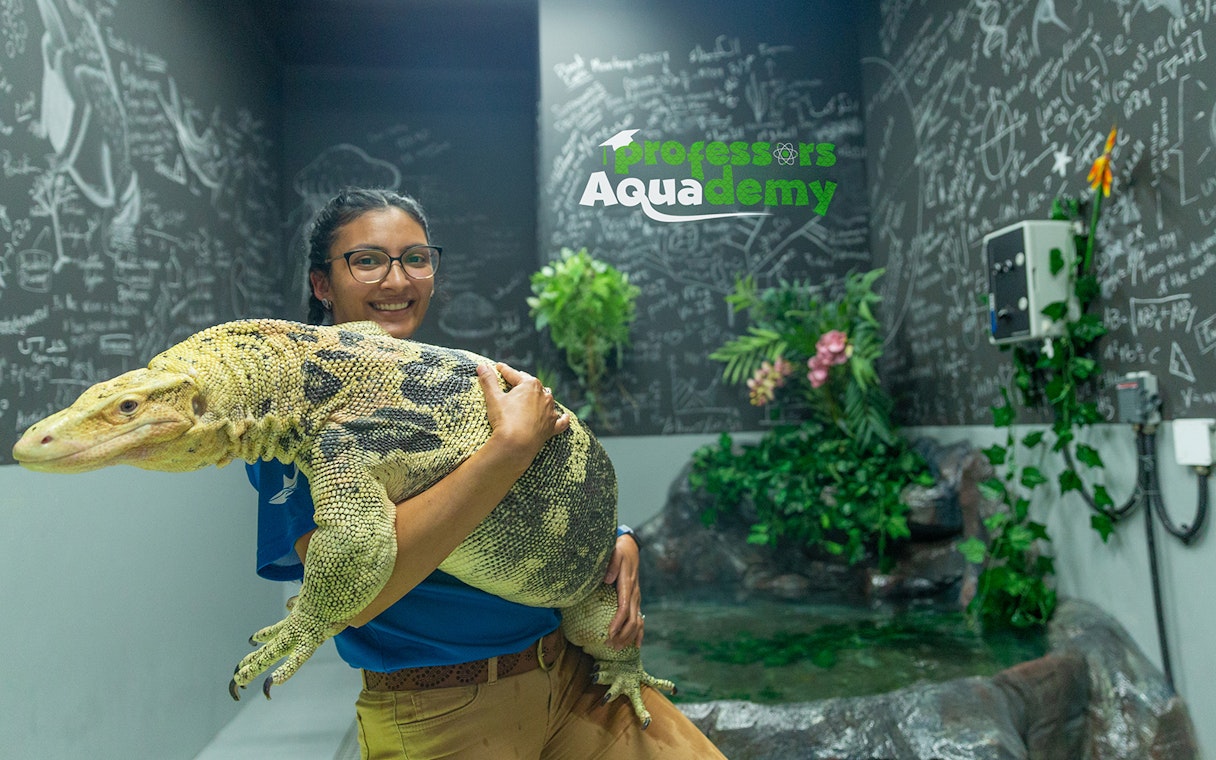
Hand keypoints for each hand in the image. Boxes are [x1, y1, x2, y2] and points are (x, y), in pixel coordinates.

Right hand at [477, 362, 569, 464]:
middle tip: (514, 379)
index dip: (504, 370)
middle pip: (532, 385)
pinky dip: (562, 419)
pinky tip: (565, 417)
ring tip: (536, 395)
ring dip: (541, 396)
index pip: (514, 375)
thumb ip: (489, 381)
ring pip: (547, 400)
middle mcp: (544, 395)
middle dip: (523, 381)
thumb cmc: (505, 419)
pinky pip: (560, 421)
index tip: (498, 367)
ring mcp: (550, 411)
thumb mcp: (494, 398)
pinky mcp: (552, 427)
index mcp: (530, 384)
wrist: (516, 445)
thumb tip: (482, 366)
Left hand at [603, 533, 642, 648]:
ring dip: (628, 637)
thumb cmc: (619, 552)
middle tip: (610, 645)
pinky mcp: (636, 600)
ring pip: (637, 622)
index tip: (609, 633)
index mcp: (627, 585)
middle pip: (632, 620)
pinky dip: (639, 633)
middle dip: (622, 635)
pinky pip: (640, 619)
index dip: (618, 622)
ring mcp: (637, 598)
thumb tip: (608, 579)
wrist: (630, 549)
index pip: (624, 608)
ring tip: (617, 648)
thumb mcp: (614, 554)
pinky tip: (636, 645)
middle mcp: (635, 594)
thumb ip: (611, 565)